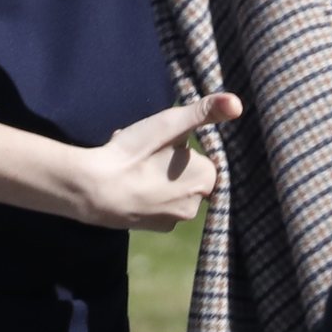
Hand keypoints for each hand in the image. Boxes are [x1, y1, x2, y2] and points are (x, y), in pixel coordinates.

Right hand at [79, 92, 242, 231]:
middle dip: (168, 162)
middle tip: (142, 153)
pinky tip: (127, 183)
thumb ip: (204, 112)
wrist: (93, 190)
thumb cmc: (133, 154)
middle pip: (186, 173)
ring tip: (132, 167)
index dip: (178, 147)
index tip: (159, 145)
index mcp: (206, 178)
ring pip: (172, 188)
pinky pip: (158, 204)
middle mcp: (197, 204)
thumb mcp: (169, 124)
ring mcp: (176, 219)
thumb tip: (238, 103)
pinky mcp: (156, 228)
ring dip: (156, 176)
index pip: (200, 156)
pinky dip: (146, 193)